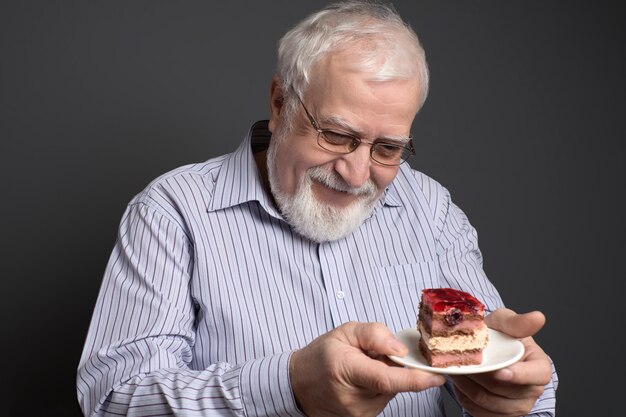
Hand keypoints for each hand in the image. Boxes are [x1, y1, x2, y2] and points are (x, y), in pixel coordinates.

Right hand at [289, 321, 444, 416]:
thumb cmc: (322, 356)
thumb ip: (374, 334)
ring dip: (385, 377)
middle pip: (392, 382)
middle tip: (373, 356)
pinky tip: (362, 381)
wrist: (299, 384)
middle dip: (393, 367)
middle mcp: (353, 397)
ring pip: (390, 391)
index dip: (415, 379)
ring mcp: (358, 413)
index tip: (437, 377)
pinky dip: (379, 388)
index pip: (387, 379)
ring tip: (362, 369)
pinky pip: (383, 399)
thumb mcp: (344, 332)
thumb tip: (400, 349)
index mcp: (346, 370)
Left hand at [450, 308, 552, 416]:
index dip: (519, 375)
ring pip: (487, 401)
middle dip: (480, 375)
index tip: (500, 371)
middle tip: (463, 361)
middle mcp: (532, 390)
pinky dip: (464, 397)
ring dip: (468, 385)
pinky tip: (461, 382)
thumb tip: (538, 317)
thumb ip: (518, 322)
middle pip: (504, 389)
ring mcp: (517, 406)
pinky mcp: (499, 415)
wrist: (486, 349)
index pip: (537, 375)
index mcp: (539, 367)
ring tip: (458, 369)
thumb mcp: (505, 322)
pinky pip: (478, 411)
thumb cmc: (500, 335)